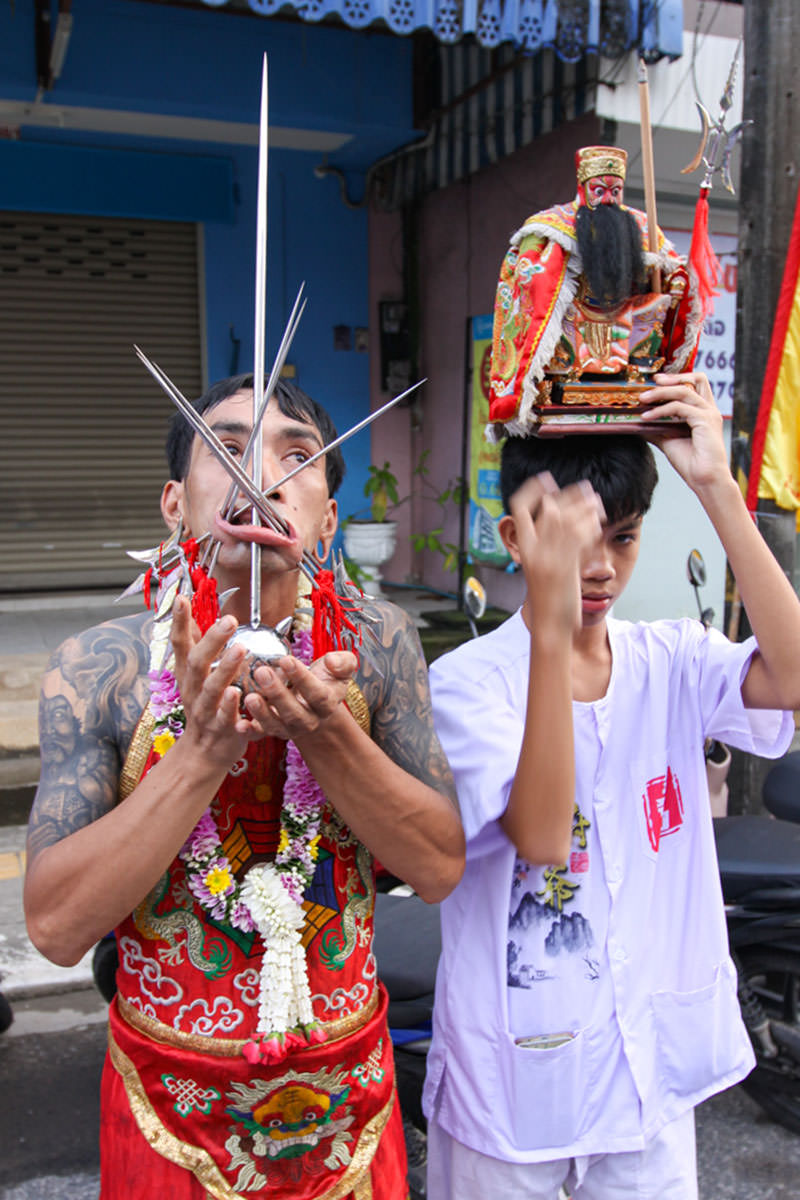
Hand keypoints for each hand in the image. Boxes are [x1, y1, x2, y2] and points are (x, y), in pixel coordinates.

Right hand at [170, 596, 264, 765]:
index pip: (179, 644)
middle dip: (212, 641)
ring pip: (212, 689)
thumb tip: (181, 603)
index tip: (181, 598)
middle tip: (228, 620)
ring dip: (225, 669)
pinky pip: (226, 718)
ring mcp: (206, 711)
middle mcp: (193, 690)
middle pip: (197, 663)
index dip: (178, 621)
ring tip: (239, 650)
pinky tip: (238, 694)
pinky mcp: (223, 729)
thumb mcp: (192, 673)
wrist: (202, 753)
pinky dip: (231, 707)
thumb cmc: (203, 705)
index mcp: (187, 674)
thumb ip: (191, 641)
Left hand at [245, 650, 357, 740]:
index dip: (302, 679)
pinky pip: (260, 735)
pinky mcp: (272, 731)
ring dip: (261, 712)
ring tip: (249, 696)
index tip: (286, 660)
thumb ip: (344, 662)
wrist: (314, 700)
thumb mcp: (341, 667)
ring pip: (276, 725)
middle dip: (277, 693)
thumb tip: (332, 661)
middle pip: (294, 713)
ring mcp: (290, 728)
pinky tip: (239, 724)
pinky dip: (249, 731)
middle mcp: (309, 720)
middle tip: (261, 672)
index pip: (317, 694)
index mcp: (327, 704)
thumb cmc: (325, 679)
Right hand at [508, 473, 604, 634]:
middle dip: (568, 494)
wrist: (550, 626)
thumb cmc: (549, 600)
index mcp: (524, 549)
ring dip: (583, 505)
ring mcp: (548, 558)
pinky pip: (578, 537)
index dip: (530, 489)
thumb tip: (559, 526)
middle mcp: (533, 550)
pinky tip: (599, 520)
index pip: (518, 508)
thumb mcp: (541, 569)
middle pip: (547, 507)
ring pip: (564, 519)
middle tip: (585, 487)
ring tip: (596, 499)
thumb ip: (548, 546)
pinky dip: (590, 524)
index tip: (544, 478)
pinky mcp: (565, 567)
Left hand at [640, 372, 729, 494]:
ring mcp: (709, 414)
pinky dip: (661, 410)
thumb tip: (637, 422)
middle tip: (652, 382)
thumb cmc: (691, 463)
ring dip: (660, 393)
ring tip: (642, 399)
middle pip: (696, 379)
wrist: (705, 480)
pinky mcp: (705, 420)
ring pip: (684, 391)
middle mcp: (709, 409)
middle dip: (673, 377)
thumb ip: (656, 428)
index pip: (695, 384)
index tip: (656, 381)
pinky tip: (647, 417)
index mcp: (703, 412)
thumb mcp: (668, 440)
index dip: (677, 378)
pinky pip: (679, 407)